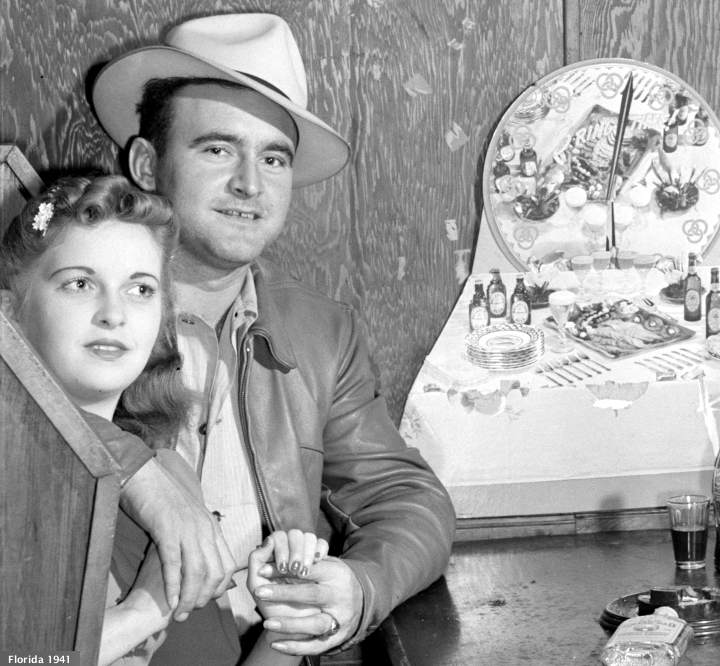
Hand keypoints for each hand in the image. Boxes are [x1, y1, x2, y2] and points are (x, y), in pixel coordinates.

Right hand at [119, 453, 238, 620]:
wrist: (144, 475)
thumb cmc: (163, 498)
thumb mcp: (189, 517)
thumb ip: (196, 536)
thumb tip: (198, 559)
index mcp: (211, 526)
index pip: (227, 564)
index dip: (219, 588)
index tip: (206, 600)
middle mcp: (204, 528)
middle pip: (216, 572)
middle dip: (205, 598)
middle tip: (191, 611)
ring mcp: (187, 529)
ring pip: (197, 572)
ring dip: (190, 598)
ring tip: (180, 614)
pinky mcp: (167, 530)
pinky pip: (174, 563)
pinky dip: (173, 585)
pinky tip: (170, 601)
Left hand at [248, 530, 328, 621]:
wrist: (294, 629)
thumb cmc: (272, 606)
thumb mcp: (258, 587)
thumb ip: (256, 562)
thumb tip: (268, 540)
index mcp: (273, 554)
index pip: (279, 537)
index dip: (281, 548)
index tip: (282, 568)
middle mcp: (289, 550)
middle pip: (295, 534)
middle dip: (295, 550)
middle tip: (293, 569)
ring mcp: (305, 554)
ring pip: (309, 537)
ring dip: (307, 551)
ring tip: (304, 571)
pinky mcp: (321, 560)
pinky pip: (322, 544)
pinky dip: (320, 549)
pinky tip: (318, 561)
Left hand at [252, 557, 362, 654]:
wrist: (356, 605)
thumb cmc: (329, 580)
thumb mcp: (322, 564)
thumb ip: (299, 554)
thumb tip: (269, 544)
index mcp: (336, 572)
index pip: (310, 568)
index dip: (286, 568)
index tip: (263, 569)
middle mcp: (340, 595)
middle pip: (312, 593)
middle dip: (285, 593)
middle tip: (260, 592)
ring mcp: (340, 618)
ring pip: (315, 623)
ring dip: (290, 624)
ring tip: (268, 623)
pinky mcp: (337, 637)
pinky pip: (316, 646)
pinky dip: (296, 647)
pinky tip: (276, 644)